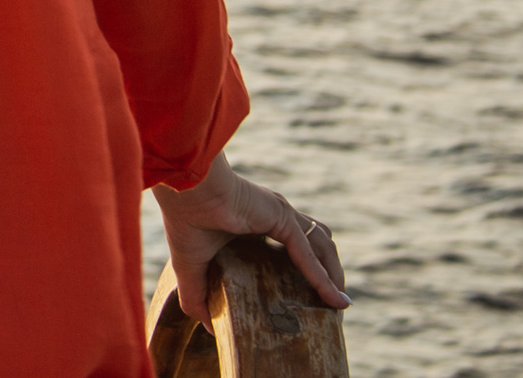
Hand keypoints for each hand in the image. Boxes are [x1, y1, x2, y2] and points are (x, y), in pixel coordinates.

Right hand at [151, 153, 347, 318]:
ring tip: (339, 303)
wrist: (183, 192)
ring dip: (334, 274)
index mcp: (257, 221)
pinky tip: (332, 298)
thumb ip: (199, 298)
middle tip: (333, 304)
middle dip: (330, 272)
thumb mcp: (191, 268)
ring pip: (321, 245)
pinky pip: (307, 252)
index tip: (313, 297)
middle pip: (316, 244)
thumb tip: (210, 330)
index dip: (308, 268)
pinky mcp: (281, 216)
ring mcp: (281, 214)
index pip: (294, 244)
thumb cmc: (185, 221)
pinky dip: (322, 276)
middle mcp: (276, 215)